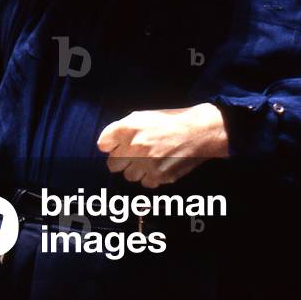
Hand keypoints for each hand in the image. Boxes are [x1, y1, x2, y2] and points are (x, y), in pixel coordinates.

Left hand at [96, 103, 228, 189]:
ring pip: (129, 176)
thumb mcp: (142, 116)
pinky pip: (145, 183)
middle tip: (132, 155)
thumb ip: (122, 129)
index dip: (110, 145)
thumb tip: (106, 145)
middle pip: (112, 164)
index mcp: (128, 127)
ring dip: (136, 170)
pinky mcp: (158, 176)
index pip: (103, 144)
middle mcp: (134, 146)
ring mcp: (146, 163)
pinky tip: (160, 166)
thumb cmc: (169, 121)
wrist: (197, 132)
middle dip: (120, 161)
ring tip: (149, 160)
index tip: (116, 146)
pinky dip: (150, 177)